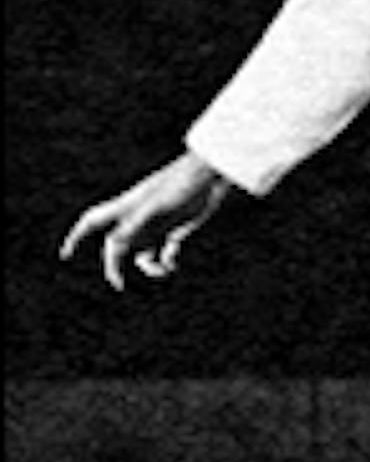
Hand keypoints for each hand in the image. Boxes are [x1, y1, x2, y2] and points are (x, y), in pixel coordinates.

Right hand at [59, 151, 232, 291]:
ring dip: (149, 267)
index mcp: (125, 208)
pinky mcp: (176, 231)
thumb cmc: (179, 184)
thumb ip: (133, 226)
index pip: (92, 222)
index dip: (76, 237)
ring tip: (163, 270)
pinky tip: (174, 265)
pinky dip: (167, 263)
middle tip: (119, 284)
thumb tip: (111, 246)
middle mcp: (137, 219)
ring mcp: (157, 225)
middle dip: (114, 265)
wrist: (211, 177)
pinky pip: (165, 254)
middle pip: (115, 246)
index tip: (66, 255)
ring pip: (142, 254)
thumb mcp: (154, 207)